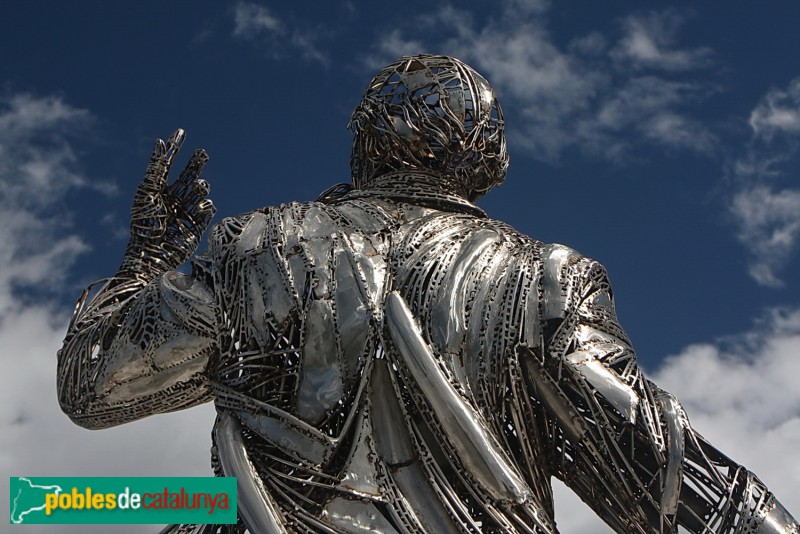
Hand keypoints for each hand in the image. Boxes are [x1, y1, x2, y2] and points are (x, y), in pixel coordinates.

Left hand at [121, 129, 215, 278]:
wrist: (151, 256)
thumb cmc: (144, 223)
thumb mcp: (149, 191)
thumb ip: (157, 168)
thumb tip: (160, 141)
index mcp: (157, 190)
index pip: (167, 165)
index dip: (174, 148)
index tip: (181, 131)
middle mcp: (172, 200)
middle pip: (188, 175)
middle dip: (195, 164)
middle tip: (202, 153)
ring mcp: (185, 213)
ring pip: (200, 192)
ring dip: (202, 186)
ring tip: (200, 185)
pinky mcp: (196, 227)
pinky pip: (208, 210)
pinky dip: (207, 204)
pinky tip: (202, 204)